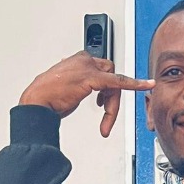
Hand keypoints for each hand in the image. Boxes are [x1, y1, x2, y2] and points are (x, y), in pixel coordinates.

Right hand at [19, 52, 153, 138]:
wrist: (37, 102)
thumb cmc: (46, 97)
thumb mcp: (66, 88)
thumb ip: (78, 86)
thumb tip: (80, 91)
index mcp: (78, 60)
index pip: (102, 70)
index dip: (107, 89)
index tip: (108, 100)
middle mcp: (84, 60)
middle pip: (111, 76)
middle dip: (112, 99)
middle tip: (106, 118)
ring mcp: (88, 67)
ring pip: (115, 83)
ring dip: (112, 106)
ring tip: (104, 124)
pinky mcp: (92, 78)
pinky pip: (119, 82)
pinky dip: (135, 84)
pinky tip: (146, 85)